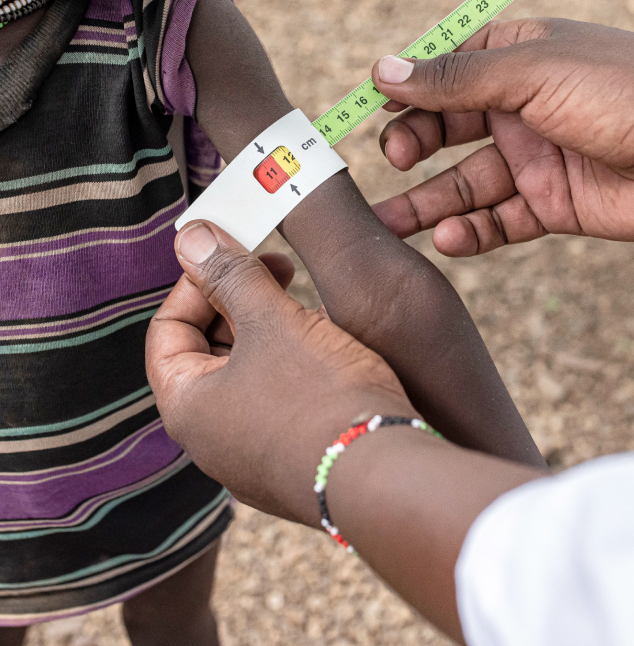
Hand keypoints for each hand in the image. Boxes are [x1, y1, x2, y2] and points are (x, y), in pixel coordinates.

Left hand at [145, 221, 414, 526]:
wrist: (386, 478)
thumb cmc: (321, 397)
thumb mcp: (273, 321)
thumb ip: (229, 275)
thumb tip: (189, 236)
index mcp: (188, 407)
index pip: (166, 330)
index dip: (196, 283)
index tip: (234, 253)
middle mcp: (211, 441)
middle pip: (207, 351)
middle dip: (239, 302)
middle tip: (279, 269)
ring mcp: (252, 458)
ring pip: (248, 375)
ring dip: (271, 331)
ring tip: (309, 305)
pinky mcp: (293, 464)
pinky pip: (280, 401)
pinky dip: (294, 364)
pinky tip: (330, 345)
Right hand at [371, 18, 633, 255]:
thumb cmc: (626, 90)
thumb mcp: (531, 72)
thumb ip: (455, 78)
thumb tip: (384, 70)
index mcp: (516, 58)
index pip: (445, 71)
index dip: (406, 90)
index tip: (371, 108)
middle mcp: (520, 107)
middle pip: (446, 129)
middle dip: (412, 144)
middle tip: (392, 159)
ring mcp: (536, 158)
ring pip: (465, 183)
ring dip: (426, 203)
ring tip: (386, 223)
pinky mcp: (553, 204)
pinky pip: (499, 221)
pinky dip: (470, 233)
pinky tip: (447, 238)